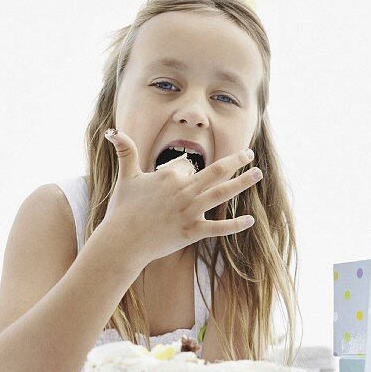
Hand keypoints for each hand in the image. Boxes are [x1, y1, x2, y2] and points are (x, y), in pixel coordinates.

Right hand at [102, 130, 261, 263]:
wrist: (122, 241)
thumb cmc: (123, 209)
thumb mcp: (126, 176)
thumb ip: (125, 151)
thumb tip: (113, 130)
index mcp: (169, 176)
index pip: (188, 166)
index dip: (186, 171)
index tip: (183, 178)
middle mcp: (183, 191)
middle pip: (216, 172)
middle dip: (236, 161)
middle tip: (250, 154)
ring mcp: (189, 212)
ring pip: (221, 194)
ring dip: (242, 183)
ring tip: (257, 174)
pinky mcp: (191, 232)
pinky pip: (218, 227)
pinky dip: (234, 225)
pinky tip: (250, 220)